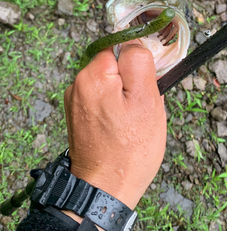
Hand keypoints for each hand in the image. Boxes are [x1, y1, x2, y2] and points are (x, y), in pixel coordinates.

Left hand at [64, 41, 165, 211]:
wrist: (105, 189)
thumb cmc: (130, 149)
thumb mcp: (146, 100)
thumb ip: (139, 62)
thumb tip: (134, 42)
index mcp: (93, 75)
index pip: (121, 46)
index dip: (139, 64)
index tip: (146, 85)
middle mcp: (78, 83)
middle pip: (114, 65)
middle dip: (132, 81)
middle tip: (142, 108)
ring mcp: (75, 100)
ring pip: (110, 83)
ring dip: (124, 96)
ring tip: (132, 122)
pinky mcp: (77, 115)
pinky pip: (101, 99)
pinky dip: (114, 108)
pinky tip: (121, 128)